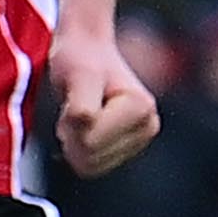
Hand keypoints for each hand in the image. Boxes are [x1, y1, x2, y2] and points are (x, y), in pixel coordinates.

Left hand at [49, 26, 163, 176]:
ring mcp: (139, 139)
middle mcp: (148, 126)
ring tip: (79, 112)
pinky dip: (77, 148)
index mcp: (142, 109)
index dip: (69, 123)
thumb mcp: (78, 76)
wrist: (85, 49)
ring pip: (88, 166)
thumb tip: (87, 127)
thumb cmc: (79, 59)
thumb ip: (82, 106)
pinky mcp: (126, 148)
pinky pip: (90, 167)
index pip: (88, 142)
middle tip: (73, 105)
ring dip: (73, 141)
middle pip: (89, 159)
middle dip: (71, 135)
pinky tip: (83, 125)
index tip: (75, 96)